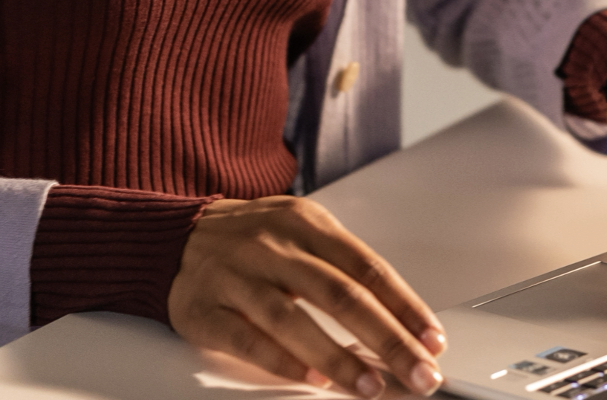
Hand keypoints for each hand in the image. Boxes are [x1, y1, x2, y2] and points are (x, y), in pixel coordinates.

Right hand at [169, 195, 446, 396]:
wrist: (174, 238)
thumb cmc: (251, 240)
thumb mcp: (301, 233)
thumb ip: (344, 270)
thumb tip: (400, 321)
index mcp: (306, 223)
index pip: (367, 267)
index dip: (404, 306)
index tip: (432, 339)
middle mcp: (273, 246)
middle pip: (340, 294)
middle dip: (387, 338)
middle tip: (418, 372)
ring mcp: (237, 277)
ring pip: (294, 320)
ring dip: (340, 357)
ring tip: (372, 386)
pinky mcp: (206, 310)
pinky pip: (248, 339)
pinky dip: (284, 361)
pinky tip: (313, 378)